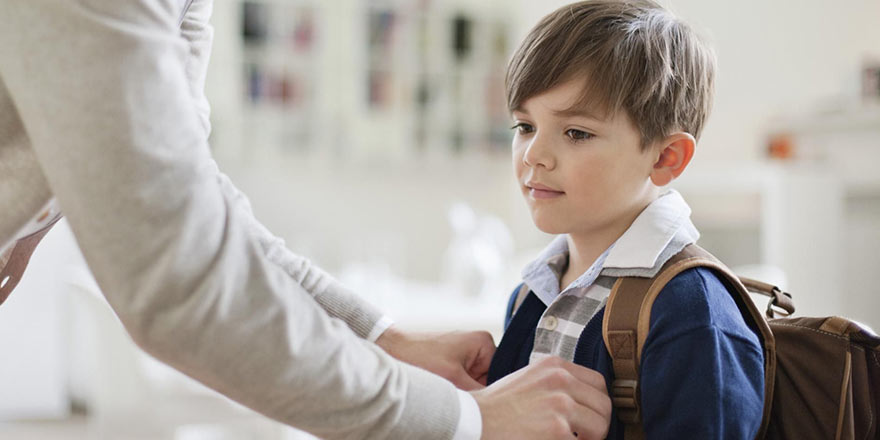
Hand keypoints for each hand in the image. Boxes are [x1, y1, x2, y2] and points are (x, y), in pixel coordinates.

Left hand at [376, 325, 494, 389]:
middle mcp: (478, 345)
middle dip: (474, 389)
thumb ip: (478, 392)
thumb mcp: (453, 378)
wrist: (393, 349)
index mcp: (484, 342)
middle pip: (487, 379)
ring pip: (473, 382)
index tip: (476, 398)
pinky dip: (455, 386)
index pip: (499, 374)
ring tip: (448, 387)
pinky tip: (444, 386)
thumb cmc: (420, 356)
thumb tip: (493, 405)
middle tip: (458, 393)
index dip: (489, 390)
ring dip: (463, 389)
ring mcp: (465, 353)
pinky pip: (462, 379)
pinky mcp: (453, 360)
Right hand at [472, 356, 611, 439]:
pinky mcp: (559, 431)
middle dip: (597, 425)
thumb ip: (555, 382)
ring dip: (589, 439)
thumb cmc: (496, 406)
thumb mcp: (528, 379)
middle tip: (583, 435)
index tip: (588, 416)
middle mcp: (560, 381)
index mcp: (554, 365)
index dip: (596, 403)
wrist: (473, 421)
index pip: (598, 383)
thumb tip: (581, 400)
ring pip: (600, 428)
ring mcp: (561, 406)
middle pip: (604, 406)